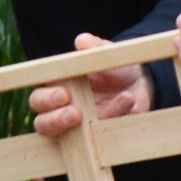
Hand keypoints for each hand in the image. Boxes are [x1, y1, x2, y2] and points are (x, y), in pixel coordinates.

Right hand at [28, 34, 155, 140]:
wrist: (141, 86)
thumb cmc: (114, 67)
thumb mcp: (108, 53)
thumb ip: (95, 47)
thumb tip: (82, 41)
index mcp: (56, 84)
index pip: (39, 92)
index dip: (45, 96)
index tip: (64, 94)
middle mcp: (59, 108)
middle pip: (41, 119)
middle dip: (54, 118)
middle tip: (75, 112)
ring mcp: (74, 127)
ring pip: (58, 136)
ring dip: (68, 130)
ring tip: (87, 118)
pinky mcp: (92, 138)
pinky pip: (94, 138)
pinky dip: (109, 123)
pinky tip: (126, 101)